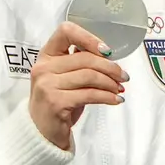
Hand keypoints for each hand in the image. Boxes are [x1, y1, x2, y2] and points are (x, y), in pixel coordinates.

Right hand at [28, 22, 127, 150]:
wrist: (41, 132)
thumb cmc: (58, 102)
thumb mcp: (65, 78)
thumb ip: (79, 63)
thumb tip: (108, 56)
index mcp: (46, 55)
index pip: (65, 31)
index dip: (89, 37)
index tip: (107, 51)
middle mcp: (43, 67)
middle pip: (84, 58)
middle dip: (110, 67)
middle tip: (123, 76)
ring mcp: (47, 85)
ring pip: (89, 76)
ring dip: (110, 83)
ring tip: (120, 89)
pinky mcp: (56, 102)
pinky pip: (89, 94)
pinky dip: (107, 97)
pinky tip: (115, 100)